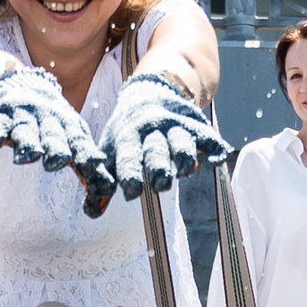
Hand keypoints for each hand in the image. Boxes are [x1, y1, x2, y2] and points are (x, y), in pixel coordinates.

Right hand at [0, 66, 100, 170]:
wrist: (21, 83)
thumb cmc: (53, 122)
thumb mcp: (72, 136)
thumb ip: (87, 164)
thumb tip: (107, 190)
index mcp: (68, 126)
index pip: (79, 142)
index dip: (85, 154)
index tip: (93, 165)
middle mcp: (47, 119)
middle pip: (52, 135)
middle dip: (56, 147)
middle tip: (59, 161)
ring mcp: (23, 115)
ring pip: (26, 130)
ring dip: (28, 142)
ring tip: (29, 156)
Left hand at [105, 72, 229, 200]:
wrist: (148, 93)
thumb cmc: (125, 133)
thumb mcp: (109, 150)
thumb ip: (101, 183)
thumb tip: (91, 212)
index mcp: (127, 135)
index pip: (128, 156)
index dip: (130, 175)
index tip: (132, 193)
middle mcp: (151, 128)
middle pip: (156, 149)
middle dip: (159, 167)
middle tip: (160, 185)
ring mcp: (175, 125)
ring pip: (182, 141)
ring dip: (184, 157)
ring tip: (184, 172)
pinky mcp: (195, 125)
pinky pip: (207, 135)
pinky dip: (214, 147)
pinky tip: (215, 159)